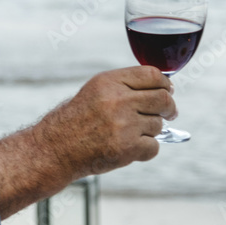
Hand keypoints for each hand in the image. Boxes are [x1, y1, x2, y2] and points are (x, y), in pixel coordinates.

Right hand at [38, 65, 176, 176]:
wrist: (56, 148)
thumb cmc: (76, 120)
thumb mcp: (96, 90)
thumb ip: (125, 85)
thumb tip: (162, 87)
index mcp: (109, 82)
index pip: (152, 74)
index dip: (165, 84)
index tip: (168, 91)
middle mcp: (118, 100)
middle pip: (163, 99)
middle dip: (169, 108)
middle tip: (168, 113)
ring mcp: (124, 125)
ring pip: (158, 125)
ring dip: (150, 131)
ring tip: (130, 134)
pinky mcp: (127, 148)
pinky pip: (153, 147)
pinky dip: (145, 150)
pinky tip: (128, 148)